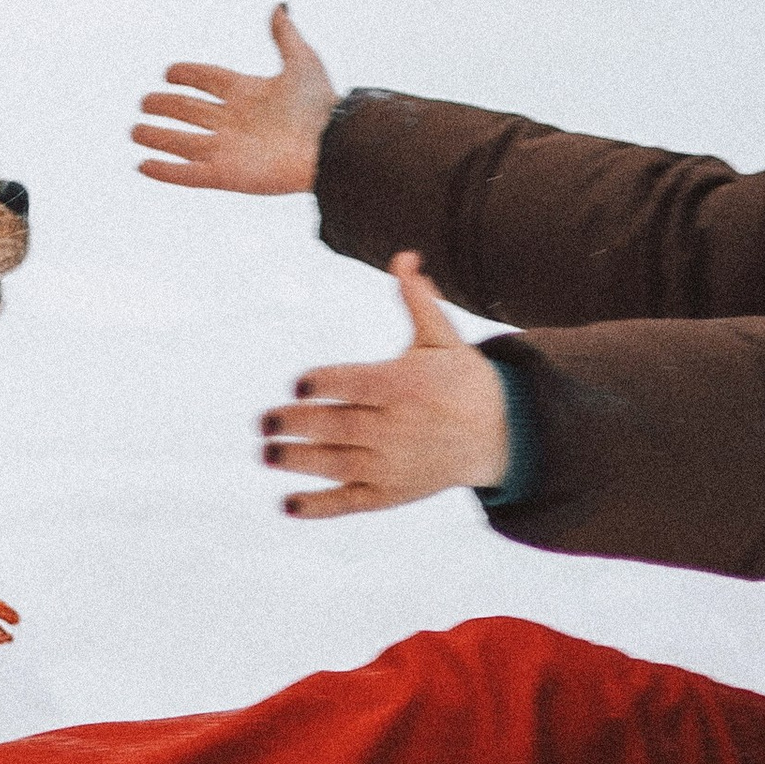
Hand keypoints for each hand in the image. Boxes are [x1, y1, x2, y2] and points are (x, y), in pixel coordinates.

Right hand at [131, 3, 337, 195]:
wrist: (331, 147)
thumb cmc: (320, 106)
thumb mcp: (302, 62)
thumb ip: (285, 35)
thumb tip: (280, 6)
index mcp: (248, 94)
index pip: (209, 81)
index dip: (188, 75)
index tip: (169, 72)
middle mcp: (233, 122)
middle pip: (189, 112)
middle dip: (165, 107)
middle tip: (144, 102)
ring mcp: (227, 150)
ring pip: (182, 142)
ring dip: (157, 137)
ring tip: (135, 132)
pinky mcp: (224, 176)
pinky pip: (187, 174)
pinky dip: (164, 171)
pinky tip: (143, 165)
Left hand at [259, 253, 507, 516]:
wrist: (501, 436)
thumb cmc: (462, 379)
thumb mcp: (444, 337)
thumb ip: (417, 299)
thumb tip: (404, 255)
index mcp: (405, 386)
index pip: (356, 385)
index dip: (324, 385)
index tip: (297, 385)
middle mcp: (398, 428)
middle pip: (339, 426)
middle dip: (297, 424)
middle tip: (263, 421)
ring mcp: (394, 466)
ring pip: (338, 465)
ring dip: (299, 461)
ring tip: (266, 453)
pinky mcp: (393, 494)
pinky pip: (352, 502)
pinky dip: (320, 507)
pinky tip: (287, 506)